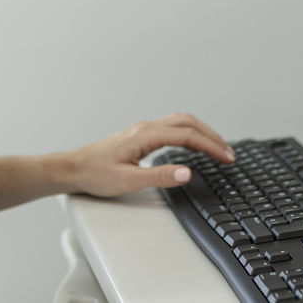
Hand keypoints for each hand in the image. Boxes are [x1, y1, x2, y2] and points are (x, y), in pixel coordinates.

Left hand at [65, 112, 233, 197]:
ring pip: (180, 121)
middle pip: (187, 122)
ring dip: (201, 131)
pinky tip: (192, 143)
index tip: (226, 157)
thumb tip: (188, 172)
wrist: (73, 169)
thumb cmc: (96, 174)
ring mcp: (142, 130)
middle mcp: (145, 127)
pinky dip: (189, 131)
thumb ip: (160, 176)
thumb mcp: (129, 180)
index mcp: (146, 135)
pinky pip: (171, 126)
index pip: (187, 135)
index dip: (210, 146)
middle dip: (211, 135)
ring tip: (216, 146)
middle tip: (228, 152)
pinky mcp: (140, 136)